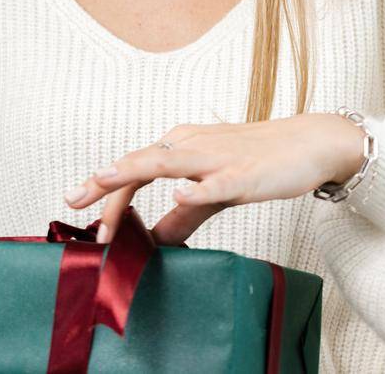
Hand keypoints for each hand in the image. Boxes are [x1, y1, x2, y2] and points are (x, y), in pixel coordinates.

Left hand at [63, 114, 365, 246]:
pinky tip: (181, 193)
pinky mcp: (244, 172)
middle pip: (138, 163)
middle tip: (73, 201)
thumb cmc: (259, 163)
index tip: (90, 226)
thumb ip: (183, 215)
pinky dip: (198, 187)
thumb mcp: (214, 191)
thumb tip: (153, 241)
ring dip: (132, 170)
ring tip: (103, 180)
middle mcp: (191, 145)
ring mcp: (217, 156)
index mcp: (180, 147)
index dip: (109, 198)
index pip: (134, 171)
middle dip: (103, 184)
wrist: (311, 144)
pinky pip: (218, 181)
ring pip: (167, 161)